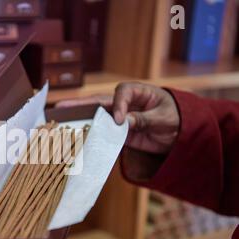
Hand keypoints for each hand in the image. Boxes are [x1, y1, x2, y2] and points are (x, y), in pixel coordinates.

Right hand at [56, 82, 179, 153]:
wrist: (182, 132)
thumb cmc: (176, 116)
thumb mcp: (163, 117)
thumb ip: (143, 119)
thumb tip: (122, 122)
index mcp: (136, 92)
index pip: (121, 93)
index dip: (118, 105)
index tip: (120, 120)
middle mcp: (123, 103)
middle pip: (99, 102)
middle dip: (80, 105)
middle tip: (60, 107)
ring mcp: (119, 119)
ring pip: (97, 118)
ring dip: (81, 121)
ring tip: (61, 124)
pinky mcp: (120, 133)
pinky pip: (104, 135)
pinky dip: (92, 138)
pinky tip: (78, 141)